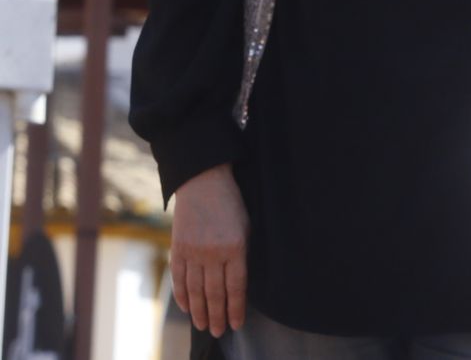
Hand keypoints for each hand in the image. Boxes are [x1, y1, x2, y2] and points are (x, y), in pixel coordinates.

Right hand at [170, 164, 248, 336]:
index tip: (236, 325)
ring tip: (204, 326)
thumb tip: (238, 283)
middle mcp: (213, 253)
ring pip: (195, 290)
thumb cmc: (232, 204)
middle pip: (215, 293)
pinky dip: (182, 296)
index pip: (236, 287)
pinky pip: (179, 278)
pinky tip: (187, 309)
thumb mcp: (247, 226)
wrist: (204, 182)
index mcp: (236, 247)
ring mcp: (193, 252)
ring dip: (200, 311)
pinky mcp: (178, 248)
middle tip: (219, 333)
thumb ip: (242, 254)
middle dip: (217, 316)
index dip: (236, 309)